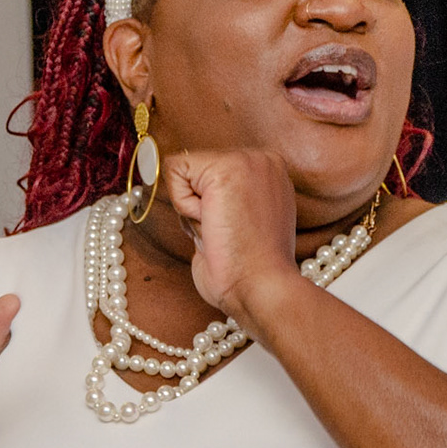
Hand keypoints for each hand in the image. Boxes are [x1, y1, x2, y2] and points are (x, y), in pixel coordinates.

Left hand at [160, 148, 299, 327]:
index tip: (235, 231)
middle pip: (199, 171)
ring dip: (192, 209)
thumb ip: (228, 201)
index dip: (211, 207)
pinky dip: (182, 205)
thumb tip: (197, 199)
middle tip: (227, 234)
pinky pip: (175, 172)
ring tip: (221, 230)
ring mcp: (247, 160)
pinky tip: (211, 223)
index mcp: (271, 173)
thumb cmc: (250, 270)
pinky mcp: (224, 168)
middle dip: (199, 206)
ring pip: (185, 170)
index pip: (214, 174)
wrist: (261, 287)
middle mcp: (264, 160)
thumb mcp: (246, 222)